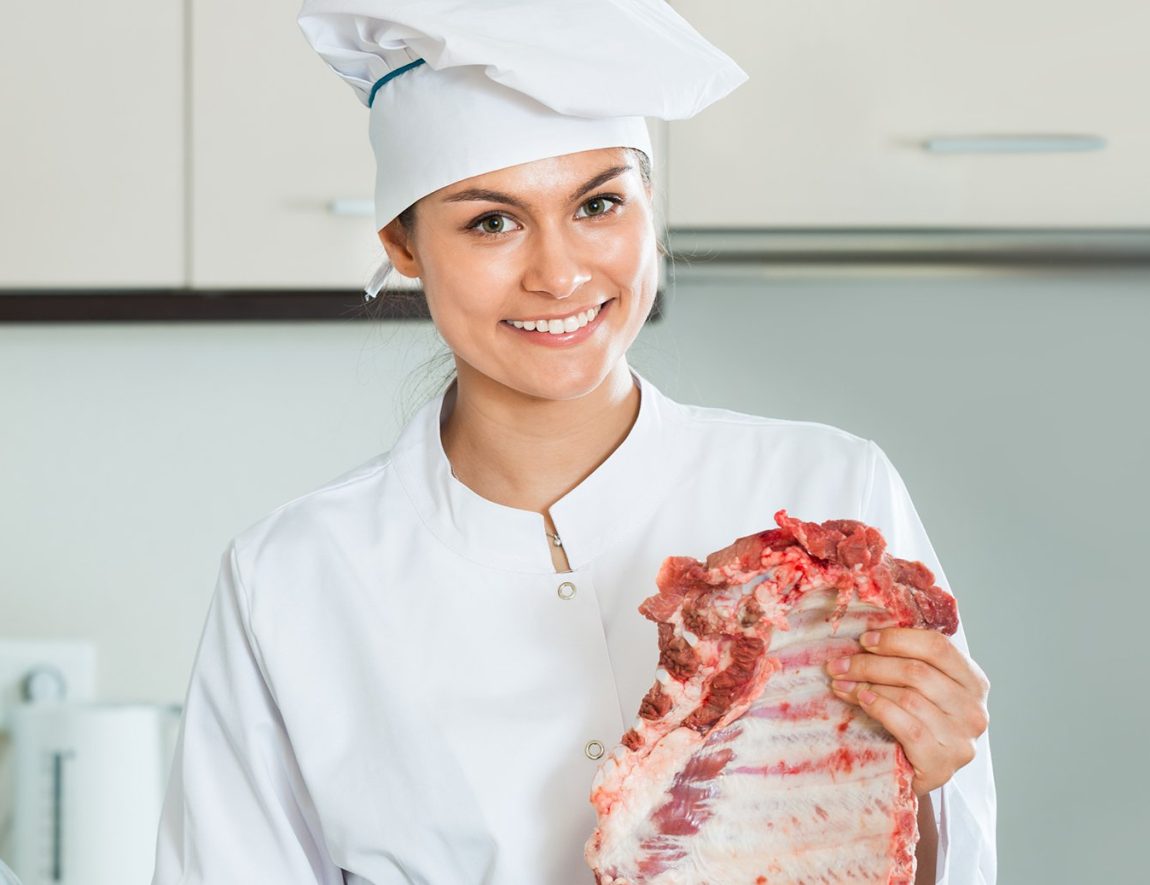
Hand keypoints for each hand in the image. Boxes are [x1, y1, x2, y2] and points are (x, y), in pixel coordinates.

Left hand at [825, 627, 989, 795]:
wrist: (915, 775)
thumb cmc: (915, 723)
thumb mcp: (920, 689)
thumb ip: (908, 661)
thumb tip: (867, 635)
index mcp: (973, 682)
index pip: (938, 647)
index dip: (897, 639)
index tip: (864, 639)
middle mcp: (974, 711)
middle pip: (918, 672)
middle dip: (871, 664)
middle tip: (839, 665)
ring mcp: (961, 740)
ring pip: (909, 698)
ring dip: (867, 686)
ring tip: (842, 683)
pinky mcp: (942, 765)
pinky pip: (908, 727)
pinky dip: (880, 709)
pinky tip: (862, 701)